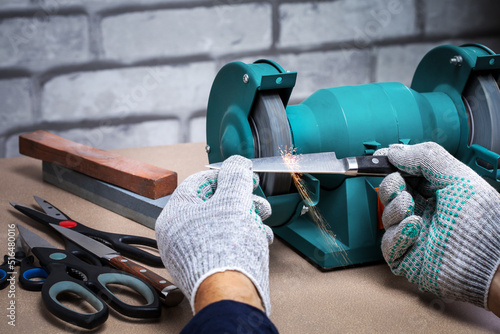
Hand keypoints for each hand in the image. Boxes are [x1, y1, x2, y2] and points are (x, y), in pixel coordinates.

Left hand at [155, 155, 272, 314]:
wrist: (231, 294)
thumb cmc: (224, 251)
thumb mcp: (233, 202)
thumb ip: (235, 177)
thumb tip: (236, 163)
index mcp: (175, 215)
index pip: (198, 183)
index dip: (224, 175)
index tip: (242, 174)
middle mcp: (179, 234)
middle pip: (213, 204)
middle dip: (241, 200)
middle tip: (257, 200)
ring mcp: (192, 252)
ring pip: (222, 224)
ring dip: (246, 218)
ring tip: (262, 221)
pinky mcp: (207, 267)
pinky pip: (224, 243)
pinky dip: (242, 237)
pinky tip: (259, 238)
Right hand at [377, 142, 499, 309]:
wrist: (491, 261)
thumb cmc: (485, 222)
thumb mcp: (459, 178)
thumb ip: (427, 158)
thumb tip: (396, 151)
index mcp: (436, 193)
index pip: (406, 175)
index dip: (393, 166)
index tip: (382, 156)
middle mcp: (423, 212)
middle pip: (390, 195)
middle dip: (390, 186)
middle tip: (398, 184)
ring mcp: (413, 236)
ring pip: (386, 217)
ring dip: (395, 208)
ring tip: (411, 209)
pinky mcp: (406, 258)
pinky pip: (387, 244)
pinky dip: (396, 235)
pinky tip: (414, 229)